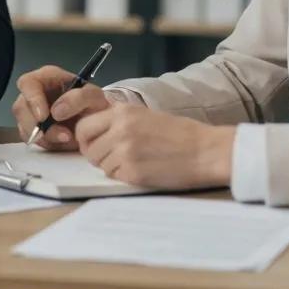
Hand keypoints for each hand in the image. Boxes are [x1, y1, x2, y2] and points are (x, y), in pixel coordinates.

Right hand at [12, 65, 111, 150]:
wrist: (98, 122)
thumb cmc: (94, 104)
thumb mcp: (94, 96)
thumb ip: (79, 98)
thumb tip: (56, 111)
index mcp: (46, 77)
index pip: (28, 83)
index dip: (32, 99)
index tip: (43, 117)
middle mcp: (35, 93)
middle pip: (21, 108)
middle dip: (38, 125)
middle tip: (62, 135)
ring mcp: (32, 112)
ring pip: (23, 126)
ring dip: (45, 137)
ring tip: (68, 138)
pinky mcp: (33, 129)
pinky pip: (31, 139)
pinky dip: (47, 144)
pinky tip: (62, 141)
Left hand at [75, 104, 234, 189]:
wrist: (204, 151)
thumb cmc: (178, 133)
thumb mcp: (143, 116)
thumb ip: (117, 121)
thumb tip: (94, 131)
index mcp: (121, 112)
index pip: (83, 127)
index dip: (86, 138)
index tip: (94, 143)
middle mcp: (119, 130)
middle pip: (87, 148)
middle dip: (95, 154)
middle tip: (111, 156)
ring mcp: (125, 152)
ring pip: (100, 164)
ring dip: (111, 166)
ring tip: (133, 161)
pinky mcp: (133, 173)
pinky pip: (115, 177)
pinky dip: (124, 176)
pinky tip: (141, 169)